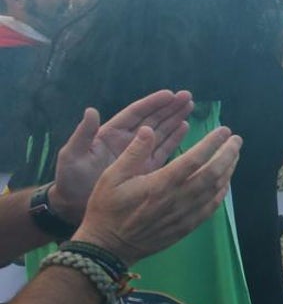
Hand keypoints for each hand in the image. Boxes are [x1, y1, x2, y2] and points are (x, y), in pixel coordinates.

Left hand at [51, 91, 194, 222]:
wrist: (74, 208)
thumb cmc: (70, 181)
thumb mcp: (72, 156)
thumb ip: (83, 134)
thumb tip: (91, 110)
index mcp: (110, 134)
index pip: (135, 114)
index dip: (152, 103)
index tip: (170, 94)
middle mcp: (127, 141)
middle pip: (152, 119)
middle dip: (169, 107)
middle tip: (187, 96)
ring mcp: (137, 154)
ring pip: (160, 132)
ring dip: (175, 119)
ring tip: (190, 106)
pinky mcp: (144, 168)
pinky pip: (162, 150)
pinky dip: (174, 138)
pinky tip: (185, 127)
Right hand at [72, 125, 242, 265]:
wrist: (107, 247)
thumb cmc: (107, 209)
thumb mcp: (111, 176)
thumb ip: (133, 153)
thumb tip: (149, 129)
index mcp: (160, 184)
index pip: (194, 159)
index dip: (212, 143)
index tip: (224, 130)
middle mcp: (177, 199)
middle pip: (212, 174)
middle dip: (228, 154)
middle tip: (237, 140)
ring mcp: (184, 215)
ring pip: (215, 190)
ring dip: (228, 171)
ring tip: (234, 154)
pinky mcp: (186, 227)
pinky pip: (211, 208)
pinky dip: (222, 193)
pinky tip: (225, 181)